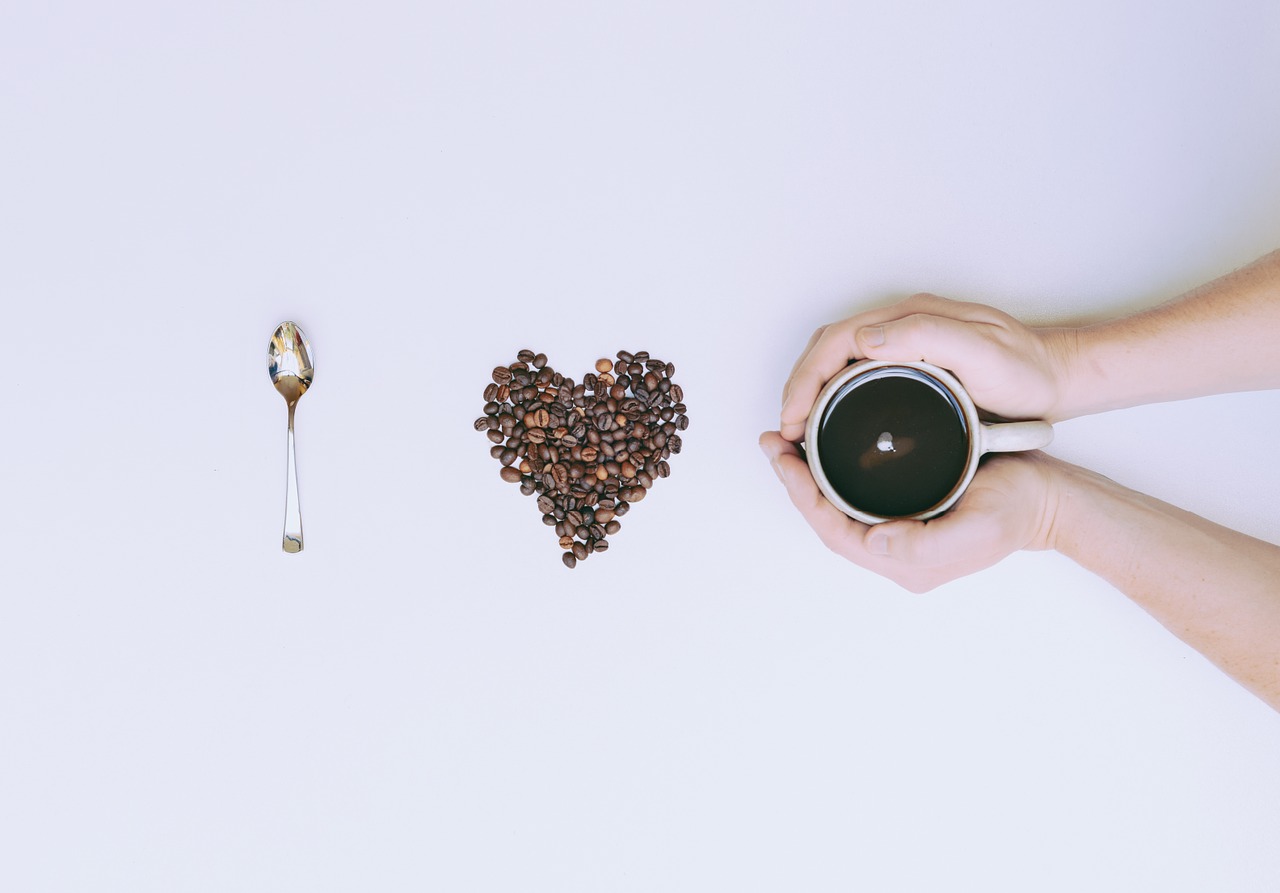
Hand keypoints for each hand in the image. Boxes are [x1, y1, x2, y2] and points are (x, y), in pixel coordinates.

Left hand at [758, 432, 1059, 592]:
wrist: (1050, 499)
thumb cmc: (1018, 510)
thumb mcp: (978, 528)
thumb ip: (925, 544)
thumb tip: (875, 541)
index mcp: (904, 561)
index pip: (833, 530)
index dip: (802, 496)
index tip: (784, 460)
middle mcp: (895, 550)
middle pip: (827, 518)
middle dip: (795, 483)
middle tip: (772, 443)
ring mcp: (899, 531)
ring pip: (836, 506)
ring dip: (808, 477)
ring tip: (786, 443)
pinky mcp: (906, 509)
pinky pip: (855, 496)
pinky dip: (831, 472)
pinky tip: (821, 448)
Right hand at [779, 294, 1076, 440]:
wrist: (1058, 379)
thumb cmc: (1026, 371)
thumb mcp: (982, 352)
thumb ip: (926, 337)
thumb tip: (863, 338)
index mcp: (909, 318)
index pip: (836, 341)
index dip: (806, 378)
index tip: (793, 416)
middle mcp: (901, 326)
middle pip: (828, 349)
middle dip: (798, 386)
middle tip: (786, 429)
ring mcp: (905, 344)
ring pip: (838, 361)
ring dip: (811, 392)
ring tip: (798, 429)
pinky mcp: (911, 364)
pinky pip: (856, 374)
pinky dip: (831, 396)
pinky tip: (830, 421)